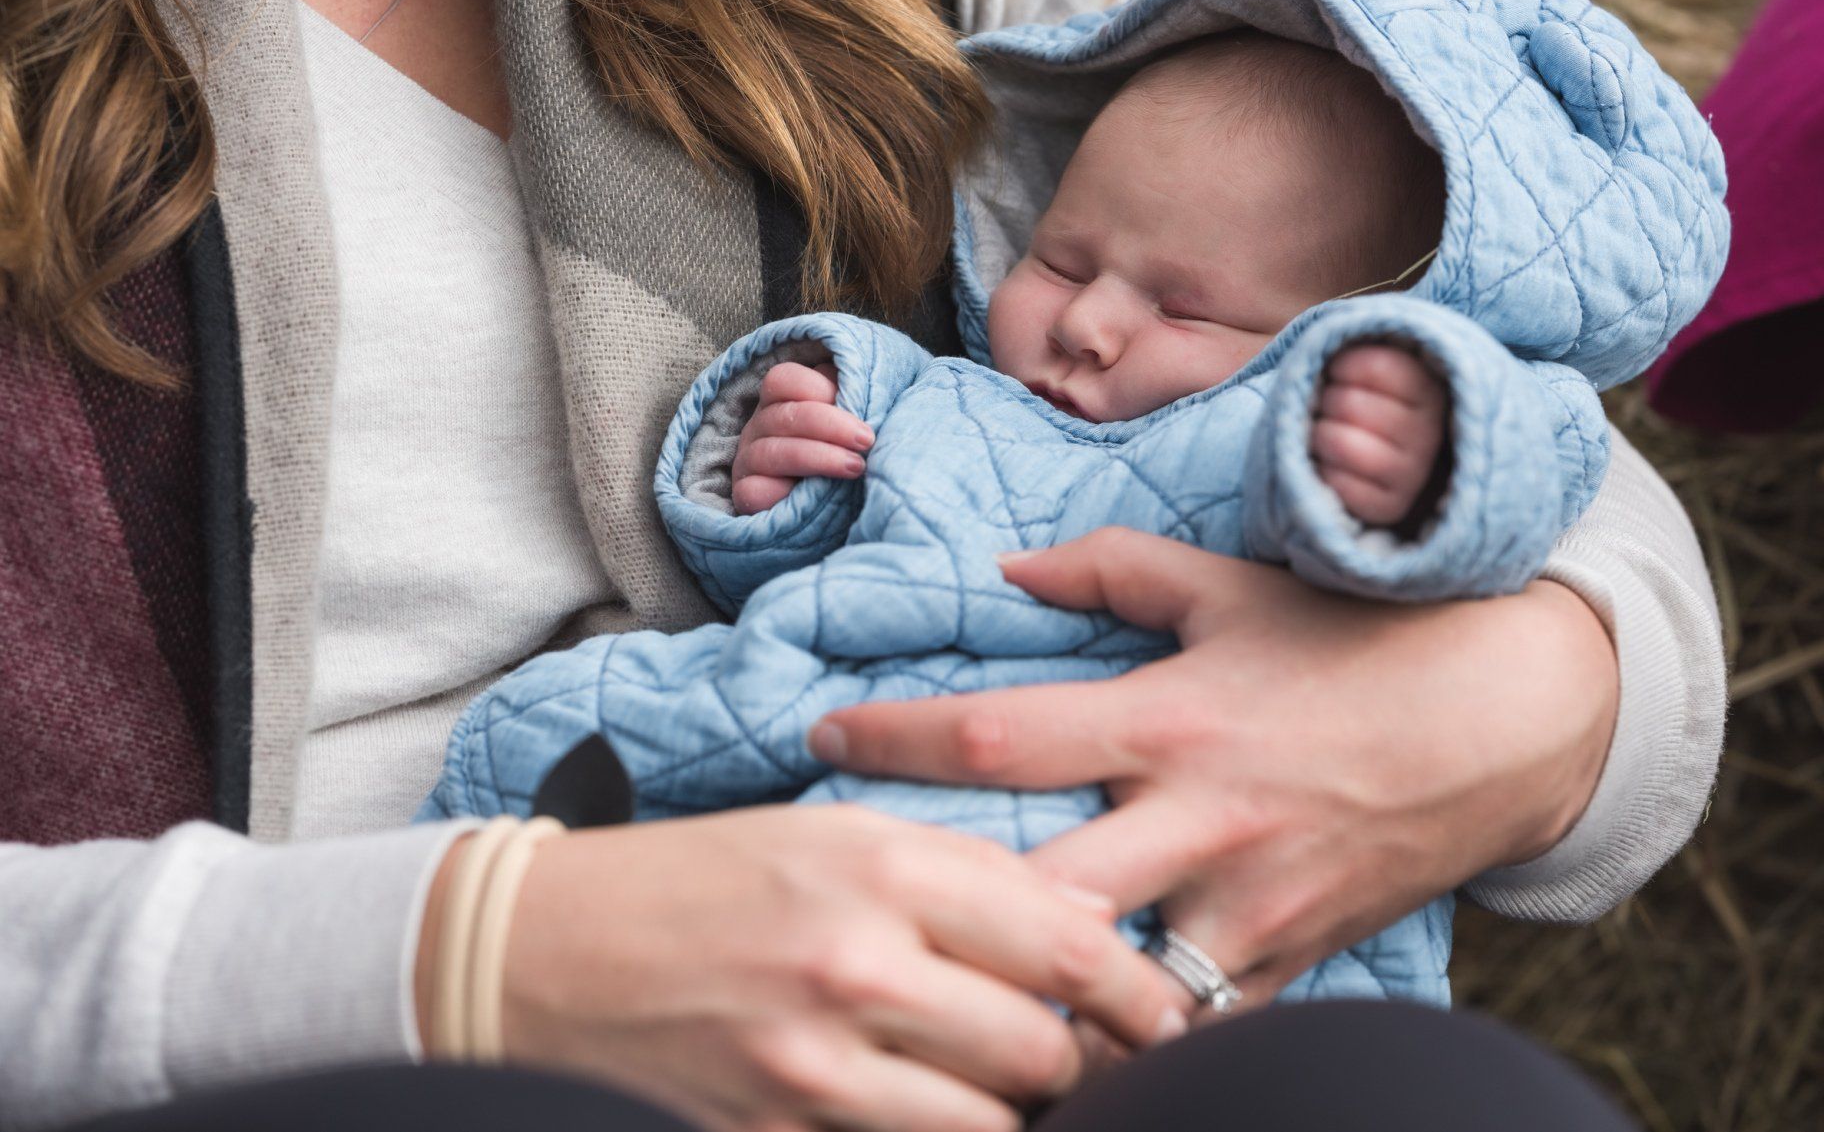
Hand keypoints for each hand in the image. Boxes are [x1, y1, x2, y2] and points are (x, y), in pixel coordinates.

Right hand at [421, 806, 1188, 1131]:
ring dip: (1014, 1113)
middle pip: (1040, 1048)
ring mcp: (809, 1065)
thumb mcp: (831, 833)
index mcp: (879, 868)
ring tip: (1013, 1091)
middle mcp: (854, 965)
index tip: (1171, 1014)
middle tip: (1094, 1061)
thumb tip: (1088, 926)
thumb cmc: (699, 878)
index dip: (1139, 991)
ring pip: (986, 1123)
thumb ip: (962, 871)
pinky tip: (930, 1113)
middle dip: (1084, 1063)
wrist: (540, 952)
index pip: (1062, 946)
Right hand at [732, 362, 874, 514]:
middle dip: (830, 425)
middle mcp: (758, 428)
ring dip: (818, 458)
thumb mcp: (848, 422)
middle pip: (783, 416)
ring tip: (856, 467)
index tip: (858, 406)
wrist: (832, 509)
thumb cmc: (843, 454)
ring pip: (771, 453)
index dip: (818, 388)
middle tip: (866, 439)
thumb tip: (861, 384)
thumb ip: (851, 398)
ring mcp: (748, 462)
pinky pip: (753, 491)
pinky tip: (815, 498)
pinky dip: (782, 493)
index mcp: (779, 401)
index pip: (783, 380)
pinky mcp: (746, 495)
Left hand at [808, 529, 1617, 1015]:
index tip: (816, 740)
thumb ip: (1111, 569)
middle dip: (936, 918)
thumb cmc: (1356, 642)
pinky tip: (1063, 1045)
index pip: (996, 739)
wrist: (1506, 718)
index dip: (893, 741)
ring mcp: (1243, 906)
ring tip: (937, 1005)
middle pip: (1030, 893)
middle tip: (850, 917)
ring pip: (1108, 990)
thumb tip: (1006, 569)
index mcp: (1165, 721)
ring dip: (1024, 1005)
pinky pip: (1193, 1026)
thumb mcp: (1232, 588)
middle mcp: (1193, 824)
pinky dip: (1126, 1042)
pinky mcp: (1287, 960)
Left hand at [1311, 344, 1447, 526]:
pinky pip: (1339, 486)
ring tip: (1325, 433)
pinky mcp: (1388, 507)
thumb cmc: (1366, 399)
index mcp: (1429, 389)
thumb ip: (1365, 345)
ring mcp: (1410, 474)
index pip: (1376, 365)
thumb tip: (1336, 346)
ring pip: (1342, 444)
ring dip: (1320, 435)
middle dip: (1327, 400)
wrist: (1379, 455)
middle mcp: (1427, 433)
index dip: (1343, 366)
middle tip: (1331, 407)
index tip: (1339, 372)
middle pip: (1350, 404)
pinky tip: (1329, 465)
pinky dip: (1321, 472)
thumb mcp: (1374, 363)